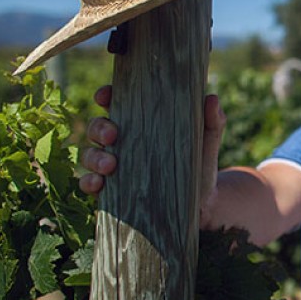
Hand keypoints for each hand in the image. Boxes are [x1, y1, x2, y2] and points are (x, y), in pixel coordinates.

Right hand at [77, 86, 226, 209]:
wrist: (203, 204)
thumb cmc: (200, 165)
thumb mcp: (207, 142)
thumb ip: (211, 121)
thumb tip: (212, 99)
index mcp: (141, 122)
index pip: (116, 102)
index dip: (105, 95)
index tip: (106, 96)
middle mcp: (122, 141)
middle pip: (97, 126)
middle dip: (99, 128)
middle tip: (113, 135)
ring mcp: (114, 165)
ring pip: (90, 154)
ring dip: (94, 158)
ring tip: (110, 165)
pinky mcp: (112, 190)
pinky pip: (90, 183)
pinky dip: (88, 183)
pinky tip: (98, 184)